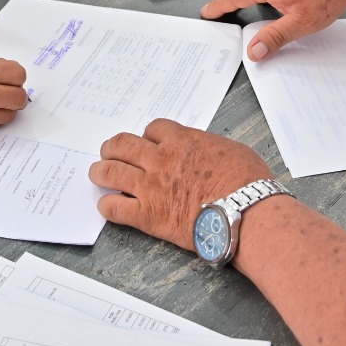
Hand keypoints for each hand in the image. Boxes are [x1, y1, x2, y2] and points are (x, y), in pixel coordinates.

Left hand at [91, 119, 274, 251]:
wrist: (247, 211)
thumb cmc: (248, 182)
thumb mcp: (231, 150)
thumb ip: (208, 147)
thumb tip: (205, 152)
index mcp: (182, 141)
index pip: (152, 129)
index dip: (147, 136)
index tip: (147, 143)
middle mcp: (161, 160)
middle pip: (123, 145)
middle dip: (113, 147)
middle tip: (109, 152)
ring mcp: (151, 187)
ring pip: (111, 172)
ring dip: (101, 171)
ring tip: (97, 173)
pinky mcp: (148, 216)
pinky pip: (115, 209)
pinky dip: (107, 206)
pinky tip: (107, 206)